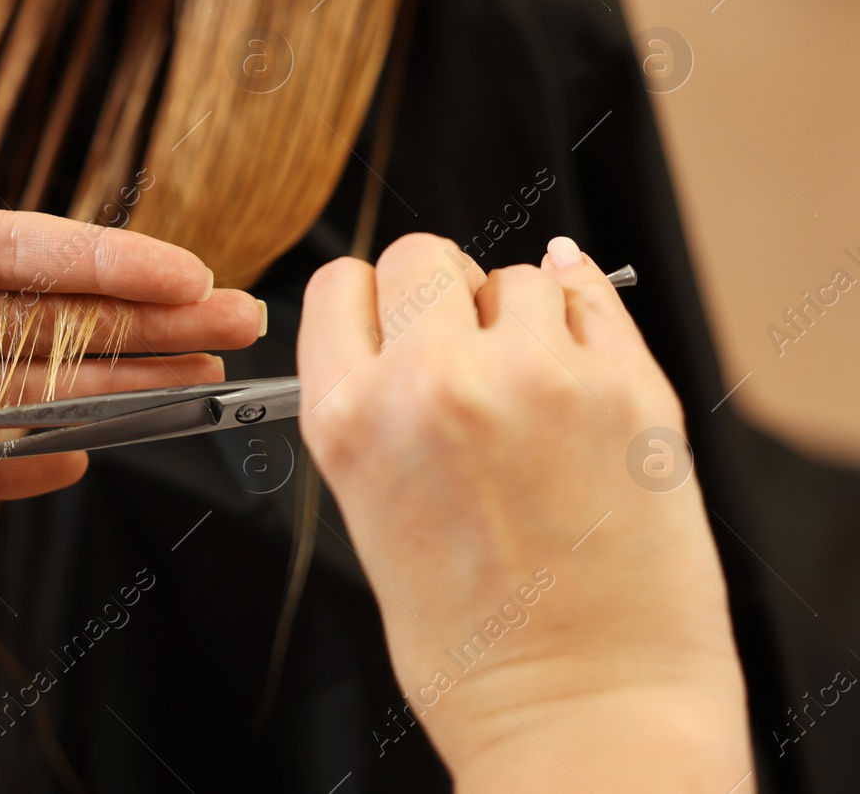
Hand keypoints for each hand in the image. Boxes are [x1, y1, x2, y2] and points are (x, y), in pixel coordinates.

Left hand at [0, 92, 262, 505]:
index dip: (104, 258)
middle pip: (40, 324)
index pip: (11, 247)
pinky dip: (3, 473)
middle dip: (144, 325)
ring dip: (104, 394)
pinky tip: (73, 460)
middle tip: (239, 325)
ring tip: (195, 391)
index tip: (190, 266)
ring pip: (9, 396)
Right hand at [297, 234, 750, 791]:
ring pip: (516, 276)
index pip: (339, 286)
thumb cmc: (476, 648)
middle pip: (421, 256)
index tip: (392, 319)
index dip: (368, 301)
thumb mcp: (370, 518)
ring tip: (536, 395)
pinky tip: (580, 366)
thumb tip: (407, 333)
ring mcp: (537, 377)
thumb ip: (377, 414)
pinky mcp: (627, 386)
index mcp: (350, 421)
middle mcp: (434, 383)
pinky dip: (585, 315)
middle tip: (466, 350)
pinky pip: (594, 294)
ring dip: (521, 318)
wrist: (584, 710)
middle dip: (440, 293)